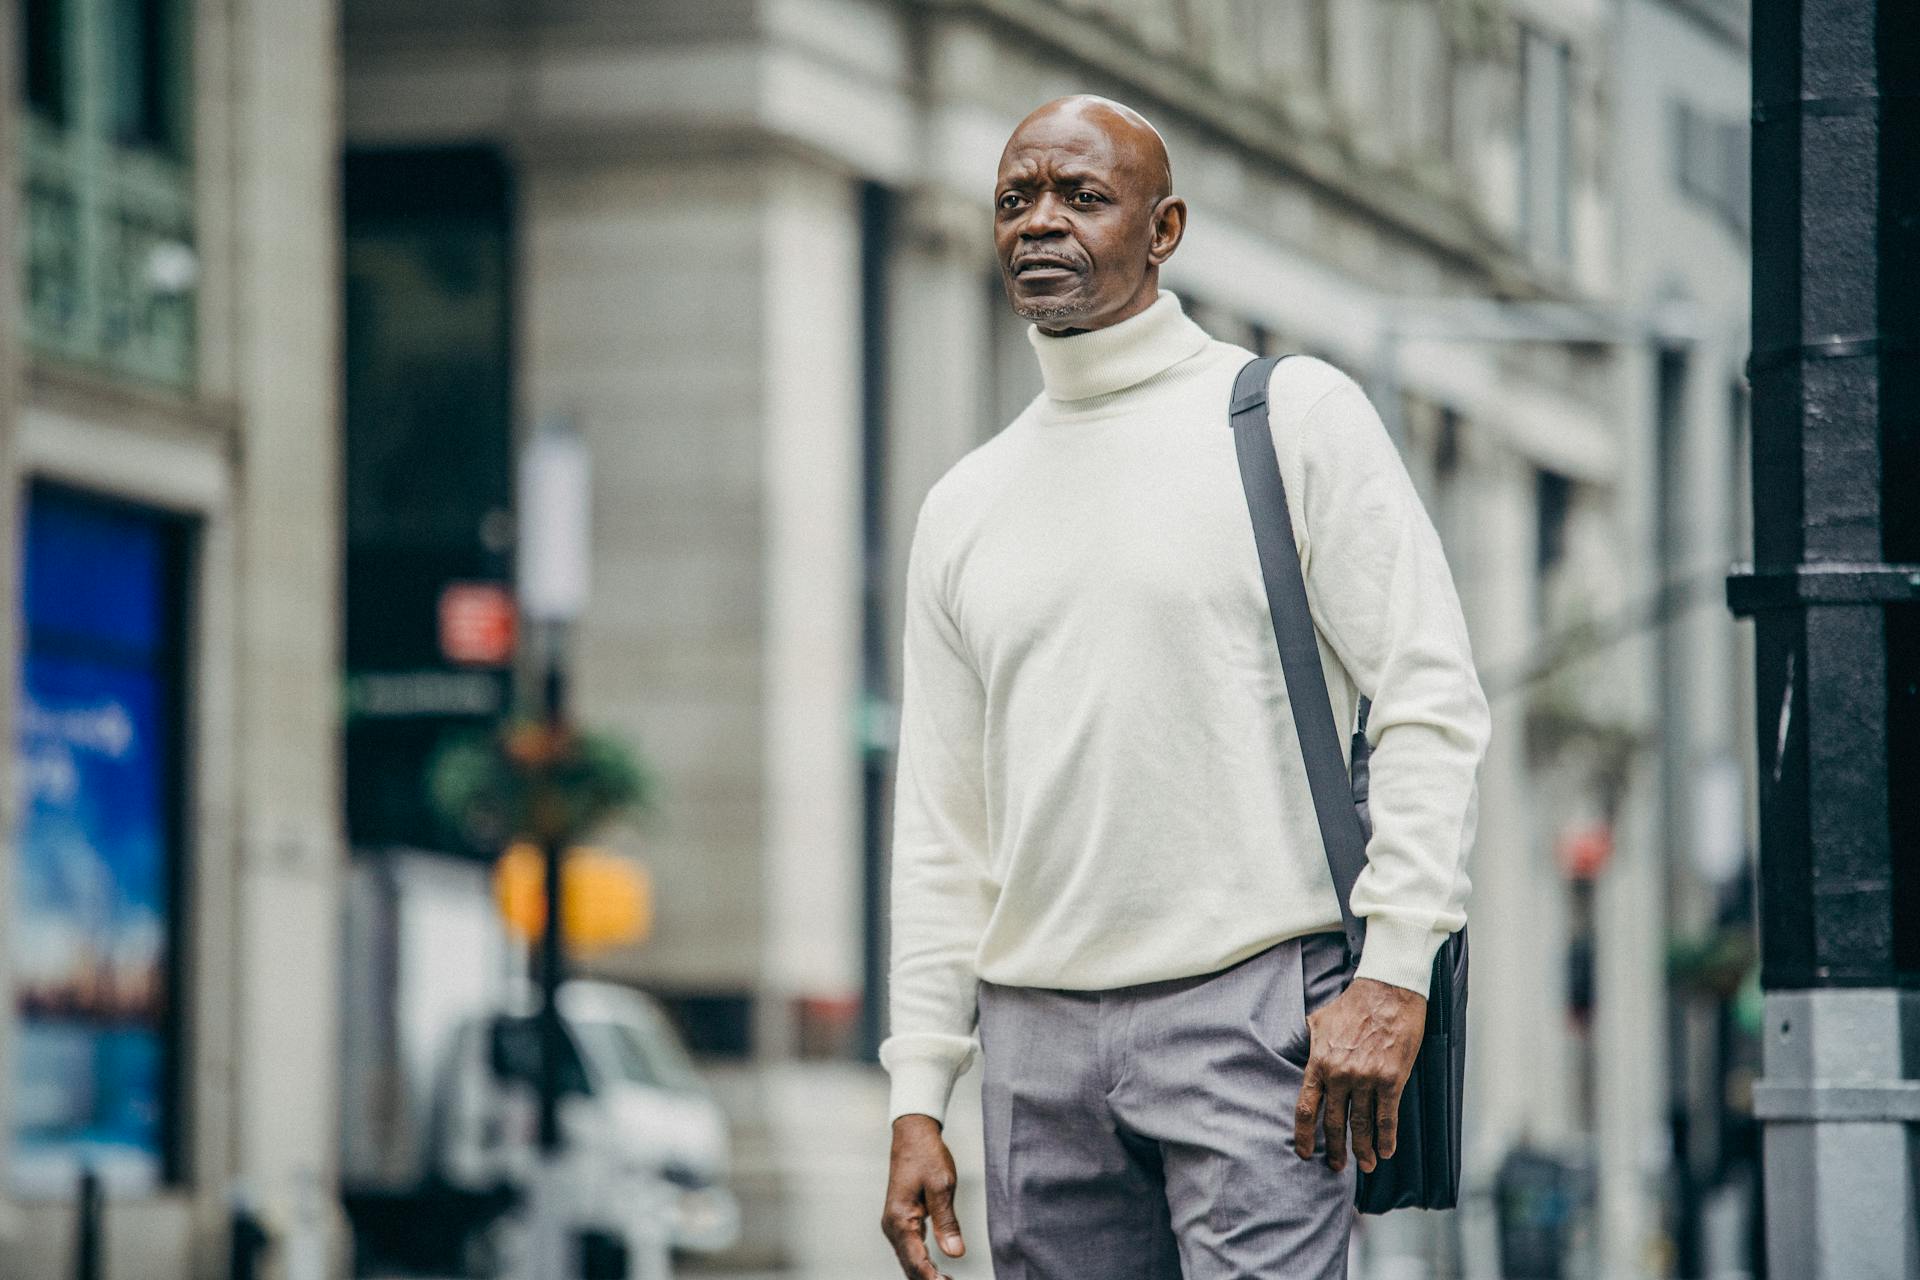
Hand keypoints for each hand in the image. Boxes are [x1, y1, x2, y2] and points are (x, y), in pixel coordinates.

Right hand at [881, 1114, 965, 1279]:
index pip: (916, 1260)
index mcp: (900, 1219)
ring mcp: (895, 1224)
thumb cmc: (926, 1155)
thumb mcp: (942, 1186)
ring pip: (909, 1260)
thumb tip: (955, 1253)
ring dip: (925, 1274)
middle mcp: (893, 1225)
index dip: (931, 1279)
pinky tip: (936, 1271)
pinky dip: (922, 1263)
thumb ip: (948, 1221)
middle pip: (909, 1265)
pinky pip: (910, 1249)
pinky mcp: (901, 1220)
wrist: (913, 1135)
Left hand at [1292, 976, 1425, 1173]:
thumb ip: (1311, 1043)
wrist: (1387, 992)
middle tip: (1335, 1166)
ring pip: (1362, 1124)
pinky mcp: (1391, 1079)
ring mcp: (1366, 1079)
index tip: (1304, 1153)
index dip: (1304, 1134)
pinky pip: (1387, 1117)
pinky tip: (1386, 1151)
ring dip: (1363, 1149)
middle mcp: (1340, 1075)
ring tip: (1365, 1165)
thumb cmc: (1353, 1005)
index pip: (1306, 1108)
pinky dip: (1387, 1137)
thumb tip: (1304, 1051)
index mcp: (1319, 1063)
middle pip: (1334, 1123)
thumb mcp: (1320, 1021)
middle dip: (1334, 1149)